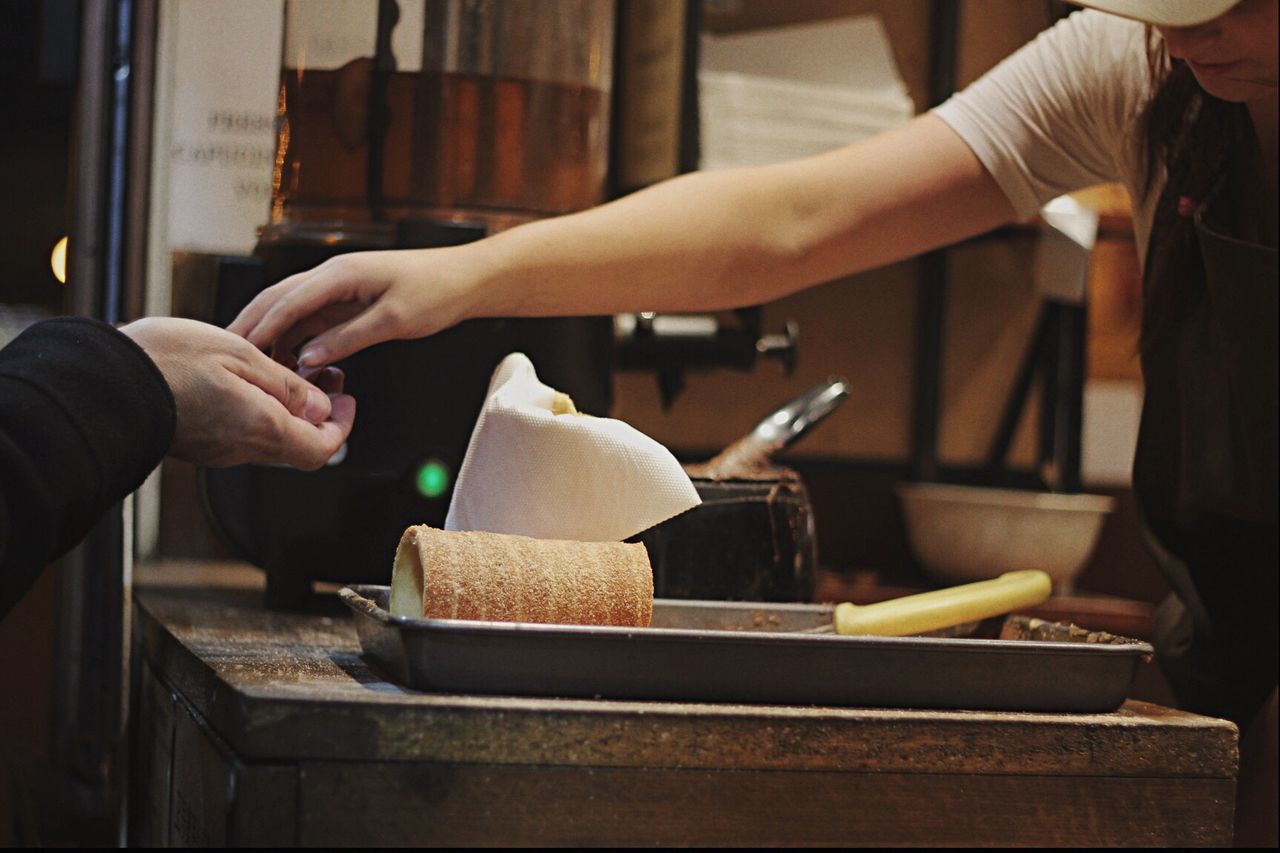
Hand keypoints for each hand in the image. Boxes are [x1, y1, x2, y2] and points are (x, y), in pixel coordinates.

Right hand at [121, 317, 355, 469]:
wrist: (105, 380)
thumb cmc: (168, 361)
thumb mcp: (240, 354)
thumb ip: (285, 385)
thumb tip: (319, 406)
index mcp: (261, 426)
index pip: (321, 449)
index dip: (342, 427)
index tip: (345, 400)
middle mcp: (242, 447)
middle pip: (298, 445)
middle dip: (317, 413)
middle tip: (320, 377)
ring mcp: (219, 450)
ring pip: (270, 438)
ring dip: (287, 410)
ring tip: (286, 370)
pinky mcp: (200, 445)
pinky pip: (241, 434)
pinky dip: (257, 412)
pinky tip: (250, 381)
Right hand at [228, 248, 475, 368]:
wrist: (464, 279)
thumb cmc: (436, 291)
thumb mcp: (394, 320)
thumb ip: (349, 338)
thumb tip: (309, 358)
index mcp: (340, 274)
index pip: (288, 300)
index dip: (261, 326)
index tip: (239, 350)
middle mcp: (332, 277)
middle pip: (277, 301)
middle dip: (250, 327)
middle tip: (227, 356)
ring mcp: (336, 289)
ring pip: (289, 312)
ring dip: (269, 335)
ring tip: (249, 364)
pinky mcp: (344, 301)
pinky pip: (308, 320)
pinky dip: (292, 339)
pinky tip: (283, 361)